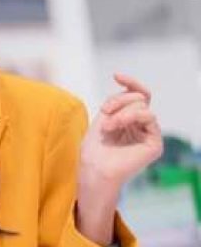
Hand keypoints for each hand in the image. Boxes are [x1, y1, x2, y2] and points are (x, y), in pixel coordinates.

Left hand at [76, 74, 162, 245]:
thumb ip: (117, 103)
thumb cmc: (93, 150)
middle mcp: (141, 126)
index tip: (116, 75)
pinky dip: (130, 116)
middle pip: (138, 98)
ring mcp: (149, 134)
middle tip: (104, 113)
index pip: (137, 95)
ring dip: (121, 112)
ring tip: (107, 126)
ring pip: (142, 106)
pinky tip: (115, 127)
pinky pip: (149, 117)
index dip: (130, 83)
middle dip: (118, 101)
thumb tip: (126, 88)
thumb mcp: (102, 119)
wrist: (92, 170)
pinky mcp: (154, 143)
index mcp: (130, 120)